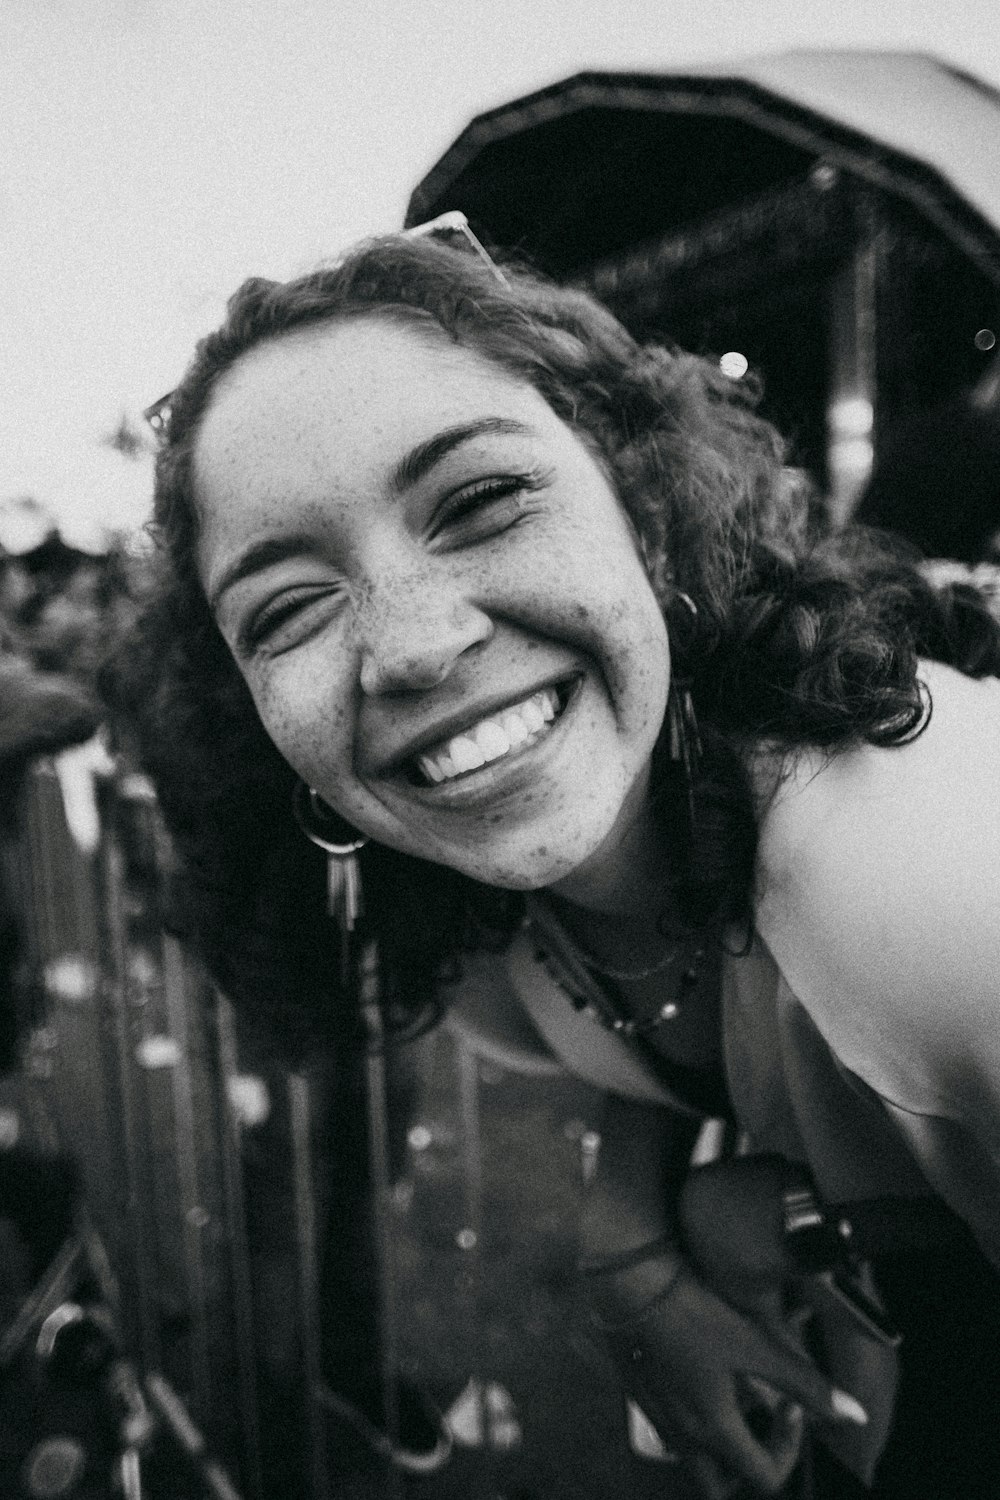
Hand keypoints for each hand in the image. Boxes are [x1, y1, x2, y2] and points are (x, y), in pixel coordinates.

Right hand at [594, 1255, 865, 1496]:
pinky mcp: (638, 1391)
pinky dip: (693, 1416)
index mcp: (715, 1430)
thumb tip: (853, 1414)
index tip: (792, 1408)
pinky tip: (701, 1373)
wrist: (628, 1283)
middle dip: (745, 1467)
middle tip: (760, 1426)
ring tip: (734, 1396)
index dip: (790, 1450)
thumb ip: (806, 1384)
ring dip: (719, 1442)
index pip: (764, 1478)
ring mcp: (656, 1415)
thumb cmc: (692, 1313)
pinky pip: (670, 1425)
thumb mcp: (756, 1344)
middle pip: (719, 1485)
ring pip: (693, 1456)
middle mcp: (682, 1434)